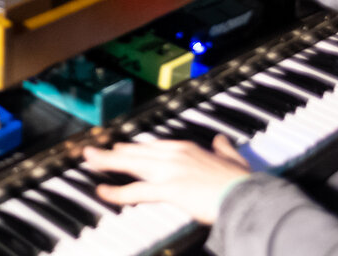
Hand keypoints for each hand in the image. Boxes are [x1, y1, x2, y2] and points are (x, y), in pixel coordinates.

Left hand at [81, 136, 250, 223]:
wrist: (248, 196)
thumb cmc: (243, 183)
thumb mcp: (233, 159)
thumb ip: (223, 149)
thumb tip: (222, 140)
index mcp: (188, 148)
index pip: (154, 146)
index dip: (135, 148)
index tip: (122, 146)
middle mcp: (175, 155)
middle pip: (136, 152)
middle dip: (113, 151)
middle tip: (94, 149)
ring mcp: (170, 171)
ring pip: (131, 164)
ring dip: (107, 161)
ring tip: (90, 159)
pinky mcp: (169, 189)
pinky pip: (136, 191)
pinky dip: (117, 191)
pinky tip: (103, 191)